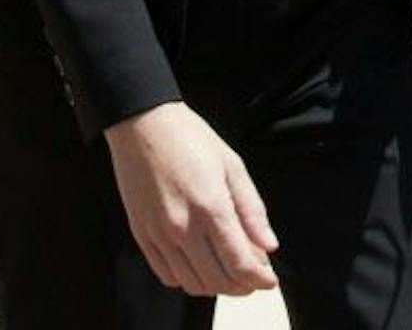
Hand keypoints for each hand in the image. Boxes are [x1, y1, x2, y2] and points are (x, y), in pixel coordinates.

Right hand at [105, 102, 278, 297]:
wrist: (142, 124)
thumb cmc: (190, 138)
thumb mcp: (233, 166)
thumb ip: (252, 210)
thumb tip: (269, 246)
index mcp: (211, 207)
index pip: (241, 264)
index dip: (260, 280)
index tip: (270, 281)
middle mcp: (183, 227)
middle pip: (218, 281)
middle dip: (242, 287)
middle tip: (254, 277)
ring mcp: (159, 234)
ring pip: (192, 284)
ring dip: (216, 286)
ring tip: (229, 272)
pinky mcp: (141, 235)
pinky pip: (167, 275)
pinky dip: (188, 280)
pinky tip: (200, 266)